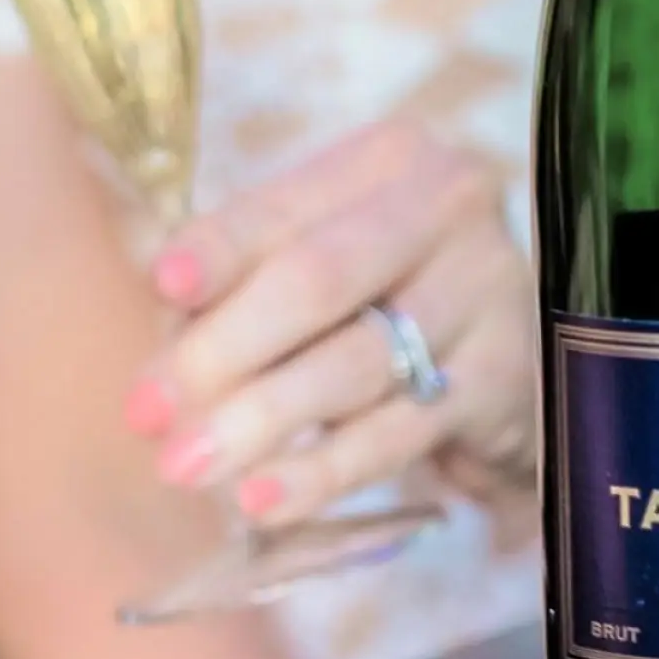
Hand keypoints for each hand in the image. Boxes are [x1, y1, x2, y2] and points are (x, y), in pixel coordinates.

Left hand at [126, 121, 536, 525]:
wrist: (510, 355)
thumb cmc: (384, 292)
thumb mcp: (321, 249)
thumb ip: (243, 269)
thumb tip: (160, 312)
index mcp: (386, 160)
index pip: (283, 206)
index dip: (219, 249)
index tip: (161, 288)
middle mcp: (447, 210)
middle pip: (318, 281)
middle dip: (222, 351)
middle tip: (148, 413)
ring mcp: (485, 295)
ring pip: (354, 364)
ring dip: (259, 421)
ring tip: (186, 466)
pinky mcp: (503, 382)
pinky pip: (397, 433)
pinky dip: (322, 471)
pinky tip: (263, 498)